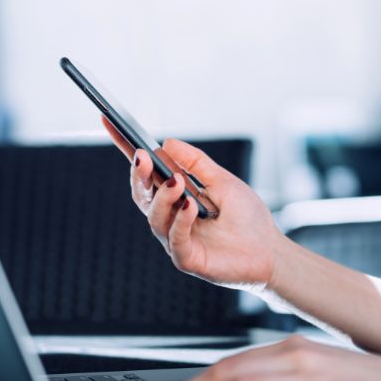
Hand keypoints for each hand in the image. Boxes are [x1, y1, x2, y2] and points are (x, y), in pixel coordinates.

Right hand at [102, 116, 283, 287]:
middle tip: (143, 157)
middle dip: (139, 175)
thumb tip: (166, 142)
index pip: (146, 172)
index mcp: (175, 196)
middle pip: (142, 194)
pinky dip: (180, 220)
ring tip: (177, 181)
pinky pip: (175, 239)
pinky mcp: (186, 259)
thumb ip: (196, 163)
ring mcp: (175, 238)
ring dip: (163, 196)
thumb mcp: (223, 181)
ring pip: (155, 216)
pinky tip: (190, 206)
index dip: (126, 149)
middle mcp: (169, 216)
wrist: (270, 253)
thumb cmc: (246, 218)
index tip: (110, 122)